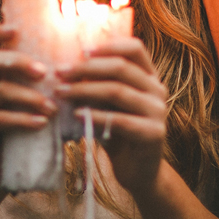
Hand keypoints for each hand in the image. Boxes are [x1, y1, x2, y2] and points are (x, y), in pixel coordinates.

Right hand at [0, 25, 55, 190]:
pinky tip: (41, 124)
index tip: (15, 28)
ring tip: (52, 108)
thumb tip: (82, 63)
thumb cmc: (28, 132)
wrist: (6, 172)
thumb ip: (47, 85)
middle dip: (19, 63)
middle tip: (44, 72)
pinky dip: (22, 119)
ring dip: (30, 97)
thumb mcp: (36, 103)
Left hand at [55, 38, 168, 196]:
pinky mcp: (154, 133)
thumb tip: (65, 68)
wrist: (138, 172)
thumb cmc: (116, 133)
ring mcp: (158, 111)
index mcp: (149, 77)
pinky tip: (76, 115)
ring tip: (61, 92)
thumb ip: (96, 85)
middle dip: (86, 68)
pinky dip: (95, 115)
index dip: (107, 46)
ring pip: (118, 91)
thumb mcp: (106, 104)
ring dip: (84, 90)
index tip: (80, 50)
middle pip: (121, 67)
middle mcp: (157, 90)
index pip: (134, 48)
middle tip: (59, 72)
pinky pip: (120, 120)